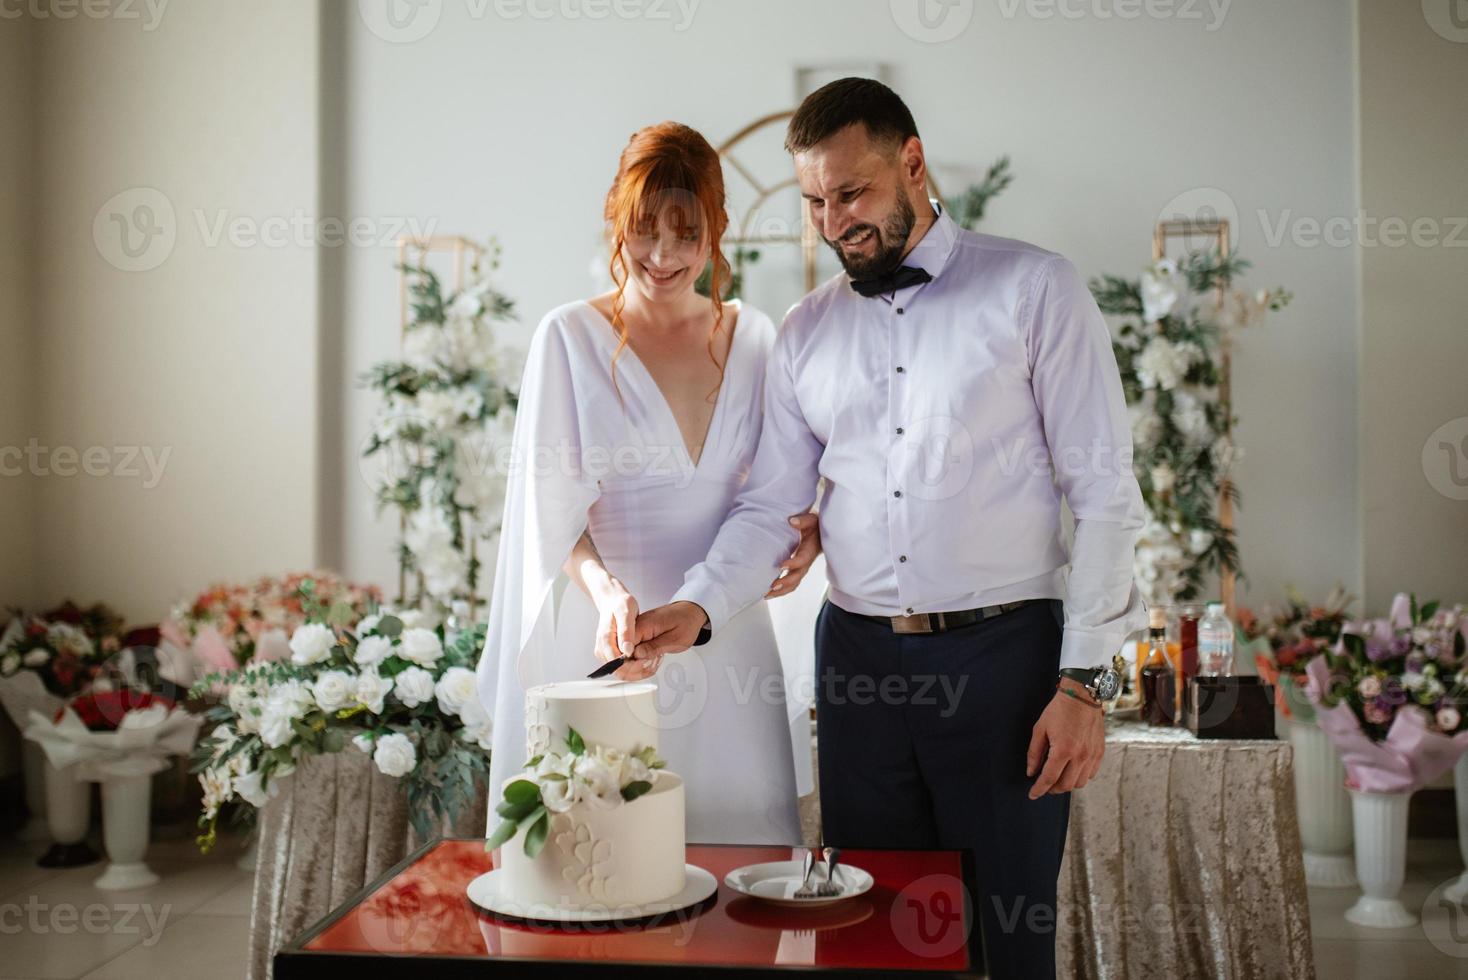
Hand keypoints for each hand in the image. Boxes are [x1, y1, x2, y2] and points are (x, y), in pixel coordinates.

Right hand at [591, 583, 658, 680]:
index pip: (616, 663)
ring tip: (652, 661)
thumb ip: (626, 632)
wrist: (612, 601)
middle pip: (618, 672)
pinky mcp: (610, 654)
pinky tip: (645, 659)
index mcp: (605, 639)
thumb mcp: (626, 613)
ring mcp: (605, 652)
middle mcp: (602, 648)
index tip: (647, 660)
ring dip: (637, 671)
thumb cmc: (620, 604)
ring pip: (621, 672)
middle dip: (637, 671)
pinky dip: (635, 667)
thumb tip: (627, 651)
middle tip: (653, 663)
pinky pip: (622, 667)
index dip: (633, 666)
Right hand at [631, 601, 707, 660]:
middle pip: (622, 652)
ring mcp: (636, 630)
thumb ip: (654, 647)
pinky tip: (650, 659)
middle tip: (650, 666)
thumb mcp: (675, 639)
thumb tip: (636, 655)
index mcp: (642, 625)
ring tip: (653, 662)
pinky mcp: (639, 634)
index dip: (630, 661)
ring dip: (637, 663)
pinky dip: (640, 658)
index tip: (643, 665)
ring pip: (626, 653)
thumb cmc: (686, 621)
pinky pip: (633, 650)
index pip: (624, 647)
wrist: (690, 611)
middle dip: (633, 665)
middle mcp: (636, 626)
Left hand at [765, 512, 821, 598]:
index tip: (781, 566)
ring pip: (793, 583)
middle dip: (785, 582)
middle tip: (772, 586)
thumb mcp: (811, 520)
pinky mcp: (796, 571)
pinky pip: (790, 584)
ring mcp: (802, 568)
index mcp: (810, 549)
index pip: (803, 559)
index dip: (793, 563)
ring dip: (781, 591)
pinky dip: (780, 590)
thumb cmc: (814, 526)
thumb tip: (792, 521)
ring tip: (766, 594)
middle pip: (798, 576)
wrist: (820, 534)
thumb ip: (803, 521)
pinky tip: (767, 593)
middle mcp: (806, 562)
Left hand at [1024, 678, 1105, 798]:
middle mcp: (1080, 756)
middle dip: (1052, 789)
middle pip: (1066, 785)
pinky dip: (1080, 776)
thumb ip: (1034, 753)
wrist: (1082, 696)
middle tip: (1044, 785)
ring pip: (1079, 783)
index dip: (1039, 790)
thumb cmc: (1059, 710)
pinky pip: (1091, 774)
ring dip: (1067, 784)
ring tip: (1057, 777)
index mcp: (1063, 750)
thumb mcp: (1040, 729)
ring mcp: (1092, 755)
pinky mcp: (1100, 752)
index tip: (1033, 795)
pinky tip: (1071, 770)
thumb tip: (1031, 772)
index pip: (1049, 778)